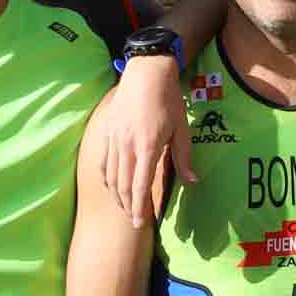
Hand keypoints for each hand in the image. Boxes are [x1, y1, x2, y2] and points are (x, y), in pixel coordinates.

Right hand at [96, 54, 189, 225]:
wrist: (146, 72)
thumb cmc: (168, 100)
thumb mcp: (181, 129)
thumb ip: (183, 158)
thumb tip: (192, 182)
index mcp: (148, 146)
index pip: (141, 186)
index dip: (141, 208)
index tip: (142, 223)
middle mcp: (127, 146)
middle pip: (123, 186)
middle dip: (128, 207)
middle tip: (134, 222)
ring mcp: (114, 139)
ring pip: (111, 176)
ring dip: (117, 195)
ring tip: (125, 207)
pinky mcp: (107, 131)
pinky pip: (103, 161)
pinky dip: (106, 178)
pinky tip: (111, 186)